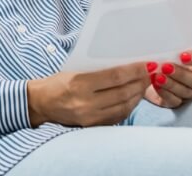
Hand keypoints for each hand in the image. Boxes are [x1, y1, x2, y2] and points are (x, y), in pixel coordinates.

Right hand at [27, 63, 150, 126]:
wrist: (41, 103)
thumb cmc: (57, 82)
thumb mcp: (74, 71)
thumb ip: (97, 71)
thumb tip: (125, 67)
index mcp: (79, 84)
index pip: (115, 77)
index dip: (134, 70)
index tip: (148, 65)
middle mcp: (86, 102)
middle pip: (122, 92)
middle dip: (140, 82)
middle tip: (151, 73)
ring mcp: (90, 117)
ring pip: (124, 106)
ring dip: (138, 94)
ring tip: (145, 84)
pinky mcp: (93, 126)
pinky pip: (118, 116)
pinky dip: (129, 106)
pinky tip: (133, 97)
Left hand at [144, 50, 191, 108]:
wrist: (152, 70)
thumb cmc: (164, 56)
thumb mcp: (169, 49)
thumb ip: (171, 47)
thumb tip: (163, 43)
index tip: (182, 56)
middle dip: (181, 74)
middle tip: (166, 67)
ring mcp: (189, 91)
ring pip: (185, 91)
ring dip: (170, 84)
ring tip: (158, 76)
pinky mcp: (177, 101)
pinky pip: (174, 100)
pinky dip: (164, 92)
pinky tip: (156, 85)